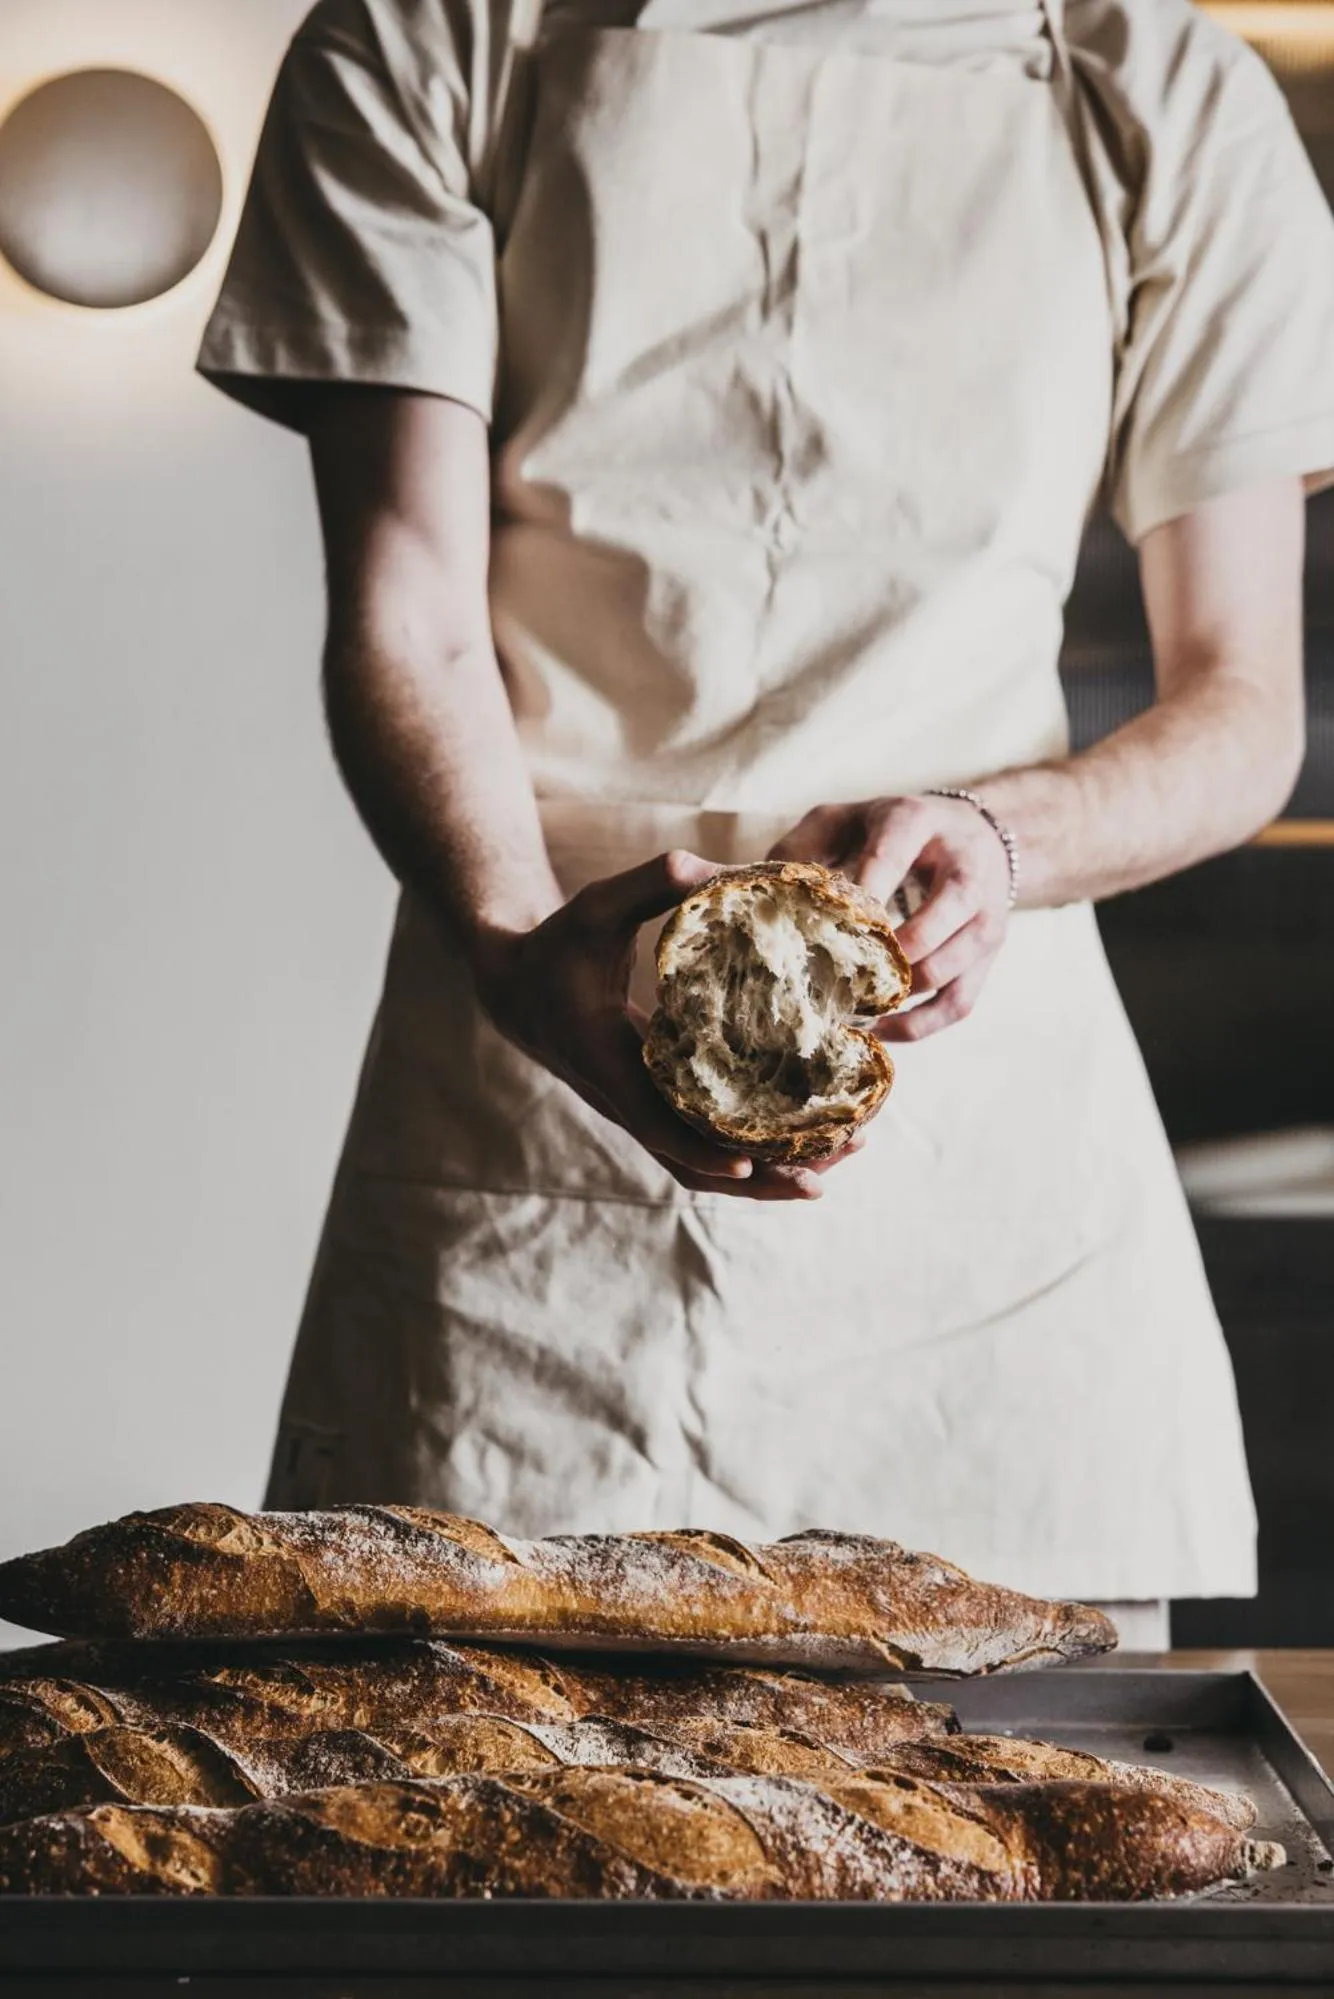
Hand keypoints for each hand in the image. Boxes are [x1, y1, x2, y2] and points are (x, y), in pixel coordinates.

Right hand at [469, 850, 858, 1199]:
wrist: (517, 989)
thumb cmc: (557, 946)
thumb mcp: (595, 907)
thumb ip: (648, 884)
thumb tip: (707, 866)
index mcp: (607, 1062)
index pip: (654, 1124)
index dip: (701, 1150)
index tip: (748, 1166)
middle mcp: (626, 1101)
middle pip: (694, 1163)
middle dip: (765, 1175)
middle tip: (834, 1162)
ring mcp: (641, 1110)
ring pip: (703, 1164)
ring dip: (770, 1173)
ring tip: (845, 1152)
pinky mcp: (654, 1107)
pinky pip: (705, 1144)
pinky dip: (754, 1152)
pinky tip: (809, 1136)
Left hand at [769, 795, 1011, 1039]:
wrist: (970, 835)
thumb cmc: (889, 831)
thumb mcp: (843, 819)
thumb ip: (802, 846)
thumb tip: (771, 897)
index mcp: (919, 822)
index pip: (892, 855)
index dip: (861, 891)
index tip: (826, 924)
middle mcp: (965, 868)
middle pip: (943, 912)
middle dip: (892, 949)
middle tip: (840, 973)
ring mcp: (985, 916)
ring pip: (952, 965)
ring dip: (902, 994)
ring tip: (852, 1007)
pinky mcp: (987, 957)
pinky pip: (958, 1002)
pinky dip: (919, 1025)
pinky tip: (879, 1029)